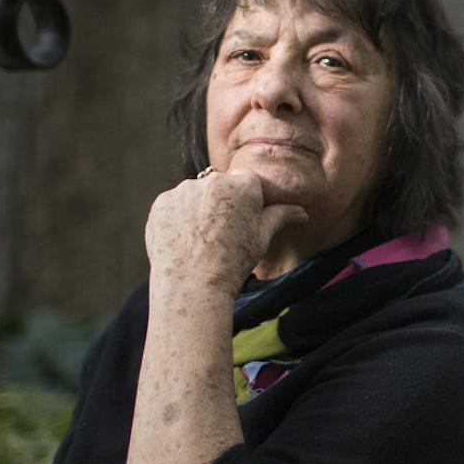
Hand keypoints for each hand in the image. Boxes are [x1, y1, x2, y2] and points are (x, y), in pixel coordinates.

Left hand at [145, 169, 307, 292]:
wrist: (193, 284)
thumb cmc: (234, 260)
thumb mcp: (262, 237)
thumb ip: (281, 216)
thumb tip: (302, 212)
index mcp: (242, 184)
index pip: (248, 183)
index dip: (247, 203)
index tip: (243, 224)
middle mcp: (211, 180)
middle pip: (220, 186)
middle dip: (222, 204)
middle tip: (222, 235)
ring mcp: (182, 190)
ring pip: (195, 195)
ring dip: (198, 209)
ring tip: (201, 241)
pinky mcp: (161, 203)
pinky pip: (174, 205)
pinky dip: (178, 219)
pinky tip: (184, 241)